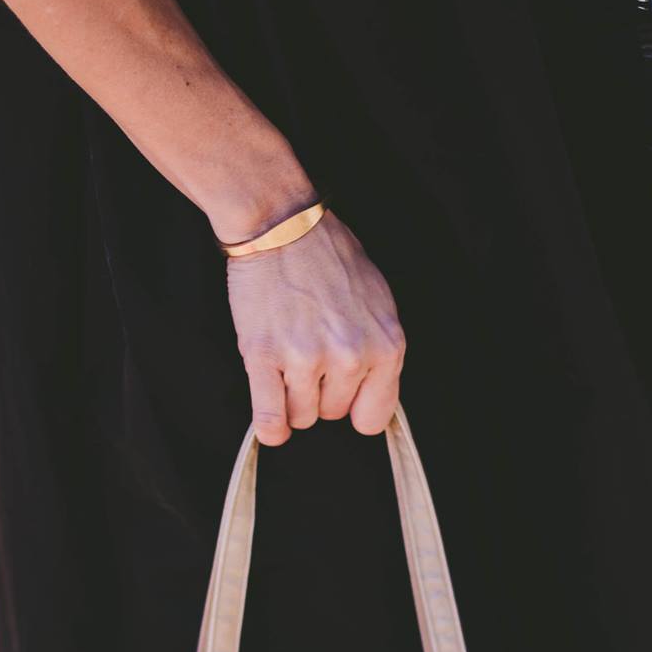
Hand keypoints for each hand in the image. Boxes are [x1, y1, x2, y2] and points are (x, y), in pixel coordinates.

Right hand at [224, 209, 405, 445]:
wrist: (281, 226)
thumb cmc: (329, 258)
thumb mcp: (378, 302)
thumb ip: (379, 350)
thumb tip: (371, 392)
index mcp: (386, 345)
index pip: (373, 416)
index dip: (354, 407)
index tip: (341, 393)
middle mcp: (351, 356)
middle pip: (332, 414)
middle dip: (319, 393)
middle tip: (308, 356)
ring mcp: (306, 358)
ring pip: (300, 416)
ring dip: (291, 398)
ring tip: (287, 361)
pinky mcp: (264, 356)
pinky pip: (270, 417)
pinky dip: (269, 426)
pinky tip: (270, 424)